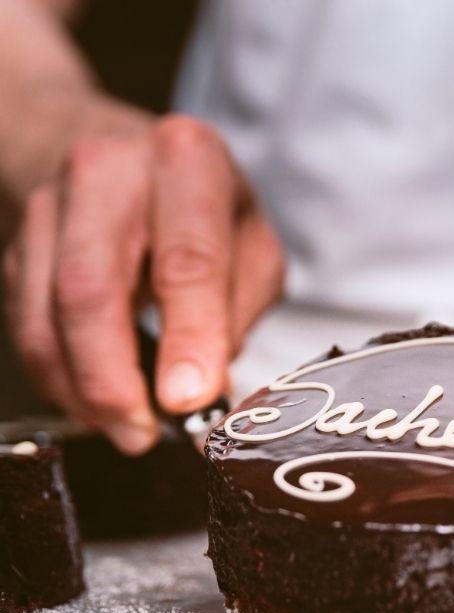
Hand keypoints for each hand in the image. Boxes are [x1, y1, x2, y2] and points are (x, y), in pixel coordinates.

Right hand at [2, 112, 283, 453]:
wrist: (129, 161)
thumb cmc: (208, 213)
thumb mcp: (253, 249)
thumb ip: (237, 315)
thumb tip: (210, 398)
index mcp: (189, 162)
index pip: (188, 260)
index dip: (189, 337)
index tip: (189, 400)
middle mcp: (109, 172)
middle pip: (91, 289)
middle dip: (113, 379)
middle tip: (144, 434)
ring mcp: (52, 205)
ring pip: (46, 314)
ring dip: (82, 388)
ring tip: (126, 427)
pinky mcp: (18, 242)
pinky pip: (27, 323)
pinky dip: (60, 375)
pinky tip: (95, 400)